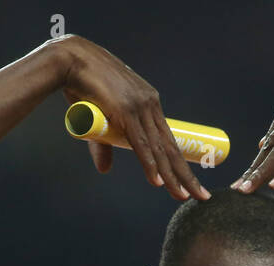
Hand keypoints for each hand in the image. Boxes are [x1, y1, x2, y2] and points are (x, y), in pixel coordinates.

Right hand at [55, 35, 209, 200]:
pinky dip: (150, 165)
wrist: (70, 60)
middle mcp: (150, 104)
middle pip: (171, 147)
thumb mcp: (99, 119)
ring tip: (184, 196)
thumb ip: (104, 146)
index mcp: (149, 103)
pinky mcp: (126, 111)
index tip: (192, 183)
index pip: (169, 140)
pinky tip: (159, 182)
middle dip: (186, 175)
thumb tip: (106, 171)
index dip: (181, 164)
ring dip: (172, 176)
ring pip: (159, 150)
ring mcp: (140, 107)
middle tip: (203, 196)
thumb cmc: (83, 85)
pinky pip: (141, 144)